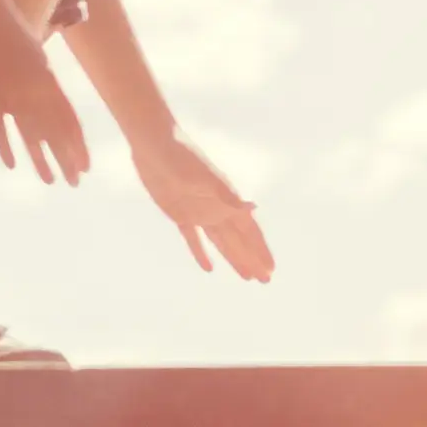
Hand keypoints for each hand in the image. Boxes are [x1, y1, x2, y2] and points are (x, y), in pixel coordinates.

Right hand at [0, 14, 91, 184]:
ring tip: (50, 181)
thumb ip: (43, 78)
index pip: (70, 119)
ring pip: (30, 134)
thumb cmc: (8, 29)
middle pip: (55, 132)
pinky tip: (13, 165)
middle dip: (67, 159)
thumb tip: (52, 95)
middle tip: (75, 183)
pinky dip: (6, 146)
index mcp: (49, 79)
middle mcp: (35, 89)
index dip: (78, 145)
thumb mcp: (35, 53)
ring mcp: (10, 93)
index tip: (86, 166)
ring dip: (41, 160)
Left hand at [133, 123, 270, 278]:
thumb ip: (228, 195)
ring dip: (233, 258)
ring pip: (221, 242)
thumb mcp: (204, 178)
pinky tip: (208, 268)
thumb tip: (253, 207)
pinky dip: (201, 253)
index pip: (249, 232)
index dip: (260, 251)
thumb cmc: (183, 157)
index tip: (270, 270)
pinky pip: (193, 238)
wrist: (156, 145)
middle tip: (265, 280)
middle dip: (252, 259)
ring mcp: (200, 212)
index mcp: (227, 201)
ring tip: (246, 276)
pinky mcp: (180, 213)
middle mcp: (218, 208)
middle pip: (239, 240)